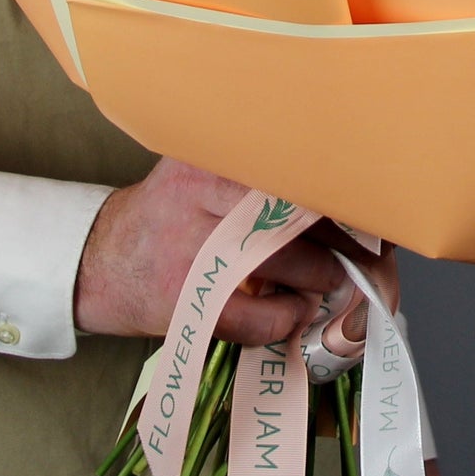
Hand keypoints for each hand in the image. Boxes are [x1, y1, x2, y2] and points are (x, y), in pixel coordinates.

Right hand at [73, 158, 345, 343]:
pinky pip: (260, 317)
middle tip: (368, 249)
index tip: (375, 200)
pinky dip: (287, 318)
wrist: (99, 262)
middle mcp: (201, 196)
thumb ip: (260, 174)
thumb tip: (348, 190)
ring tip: (332, 279)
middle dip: (344, 235)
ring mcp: (193, 252)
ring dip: (322, 276)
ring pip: (287, 261)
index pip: (292, 164)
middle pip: (298, 210)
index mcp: (211, 157)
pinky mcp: (187, 304)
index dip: (342, 186)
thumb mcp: (202, 171)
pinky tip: (293, 312)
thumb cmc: (171, 214)